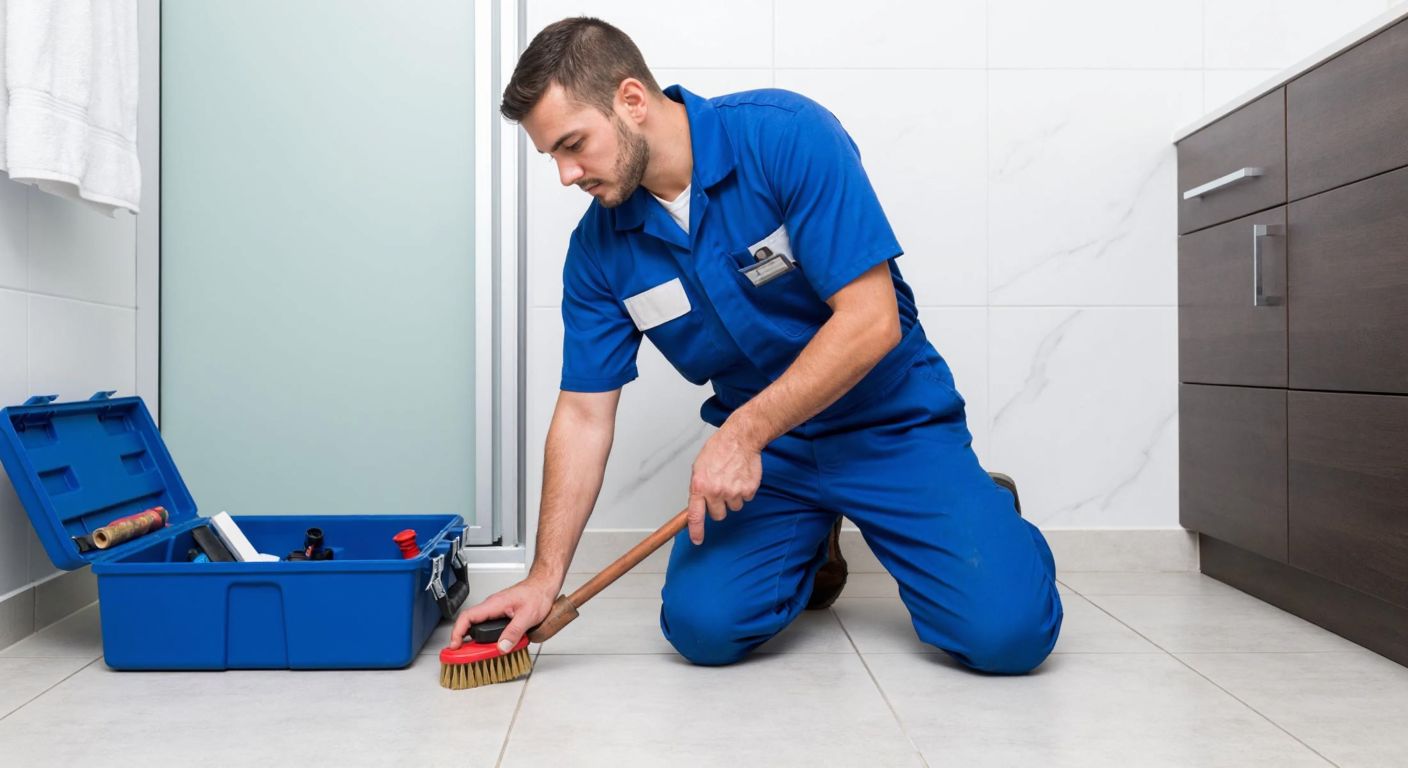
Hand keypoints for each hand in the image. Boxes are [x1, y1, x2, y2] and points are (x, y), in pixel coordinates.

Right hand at [448, 577, 556, 652]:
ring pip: (478, 627)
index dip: (457, 632)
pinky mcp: (501, 615)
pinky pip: (488, 627)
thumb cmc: (537, 595)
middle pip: (470, 624)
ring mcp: (495, 611)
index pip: (467, 617)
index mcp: (493, 605)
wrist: (544, 586)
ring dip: (476, 641)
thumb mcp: (528, 616)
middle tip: (465, 656)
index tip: (454, 646)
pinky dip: (486, 639)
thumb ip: (514, 632)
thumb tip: (502, 647)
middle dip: (465, 641)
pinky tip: (492, 647)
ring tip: (477, 655)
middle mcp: (491, 607)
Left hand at [687, 426, 761, 544]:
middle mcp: (716, 492)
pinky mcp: (748, 490)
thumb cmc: (718, 450)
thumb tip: (696, 505)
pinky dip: (744, 491)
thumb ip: (698, 488)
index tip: (697, 540)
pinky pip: (746, 499)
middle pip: (718, 515)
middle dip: (719, 507)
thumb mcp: (699, 467)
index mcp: (700, 486)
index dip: (696, 531)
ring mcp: (733, 492)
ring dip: (732, 497)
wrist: (740, 439)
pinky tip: (741, 476)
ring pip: (733, 507)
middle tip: (721, 490)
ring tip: (732, 479)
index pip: (695, 516)